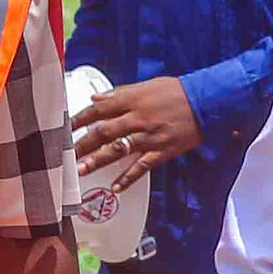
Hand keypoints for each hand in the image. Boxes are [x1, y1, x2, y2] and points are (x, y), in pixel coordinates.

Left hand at [74, 78, 200, 194]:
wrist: (207, 102)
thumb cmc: (177, 92)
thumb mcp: (147, 86)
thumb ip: (119, 93)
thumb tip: (96, 98)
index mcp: (133, 100)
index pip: (100, 109)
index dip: (80, 118)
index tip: (65, 127)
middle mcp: (139, 118)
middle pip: (104, 131)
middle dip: (82, 143)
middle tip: (65, 154)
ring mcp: (150, 136)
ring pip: (119, 150)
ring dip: (98, 161)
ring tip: (81, 170)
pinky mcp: (162, 151)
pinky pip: (142, 167)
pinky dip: (128, 178)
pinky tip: (115, 187)